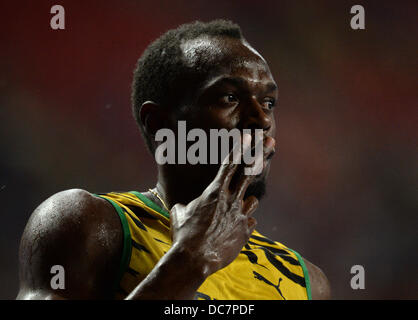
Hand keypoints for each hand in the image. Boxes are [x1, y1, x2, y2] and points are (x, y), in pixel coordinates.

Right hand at [170, 133, 274, 275]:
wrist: (195, 258)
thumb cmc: (183, 233)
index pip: (229, 164)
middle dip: (259, 155)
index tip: (249, 136)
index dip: (240, 148)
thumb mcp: (178, 214)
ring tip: (239, 207)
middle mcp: (231, 199)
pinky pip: (250, 222)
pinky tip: (236, 230)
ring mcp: (241, 215)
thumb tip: (182, 207)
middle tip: (270, 142)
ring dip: (247, 201)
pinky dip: (244, 223)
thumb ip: (186, 206)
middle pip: (249, 173)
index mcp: (214, 191)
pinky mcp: (246, 232)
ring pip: (252, 201)